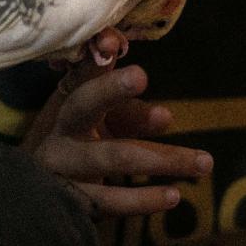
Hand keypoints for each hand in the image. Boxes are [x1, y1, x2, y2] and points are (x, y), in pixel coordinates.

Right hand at [22, 32, 212, 218]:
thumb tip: (165, 117)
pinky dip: (144, 199)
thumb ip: (133, 114)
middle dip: (110, 89)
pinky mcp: (73, 201)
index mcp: (70, 102)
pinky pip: (111, 200)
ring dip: (162, 158)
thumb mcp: (105, 124)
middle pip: (84, 104)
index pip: (82, 71)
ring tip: (204, 162)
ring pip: (114, 157)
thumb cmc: (83, 147)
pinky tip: (174, 195)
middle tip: (140, 75)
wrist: (42, 197)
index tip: (112, 43)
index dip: (96, 56)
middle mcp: (61, 130)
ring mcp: (63, 167)